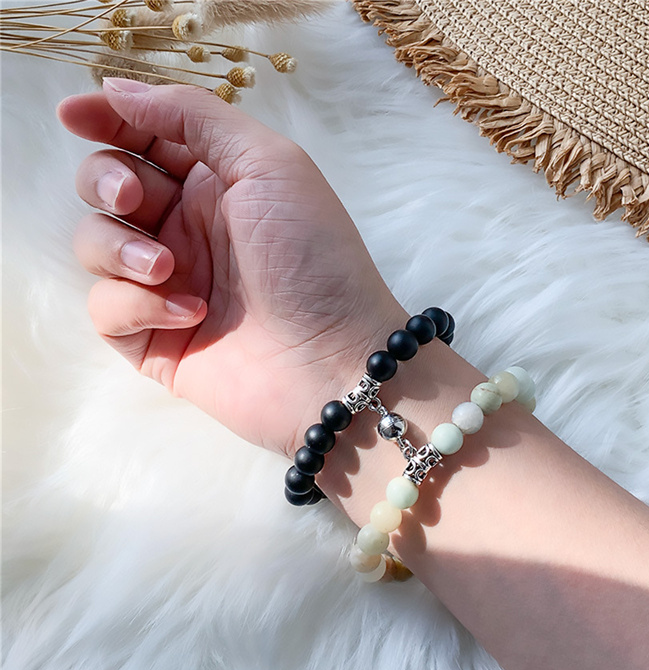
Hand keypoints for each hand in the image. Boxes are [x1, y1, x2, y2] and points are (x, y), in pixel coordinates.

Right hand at [57, 79, 403, 456]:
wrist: (334, 361)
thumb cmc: (315, 259)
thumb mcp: (269, 164)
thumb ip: (195, 117)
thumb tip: (116, 89)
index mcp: (216, 184)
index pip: (145, 139)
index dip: (107, 120)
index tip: (75, 115)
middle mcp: (188, 230)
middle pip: (107, 186)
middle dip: (107, 182)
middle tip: (139, 199)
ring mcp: (168, 286)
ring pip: (95, 244)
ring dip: (119, 248)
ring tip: (170, 269)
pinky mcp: (155, 338)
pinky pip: (105, 309)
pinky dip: (135, 305)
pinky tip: (191, 315)